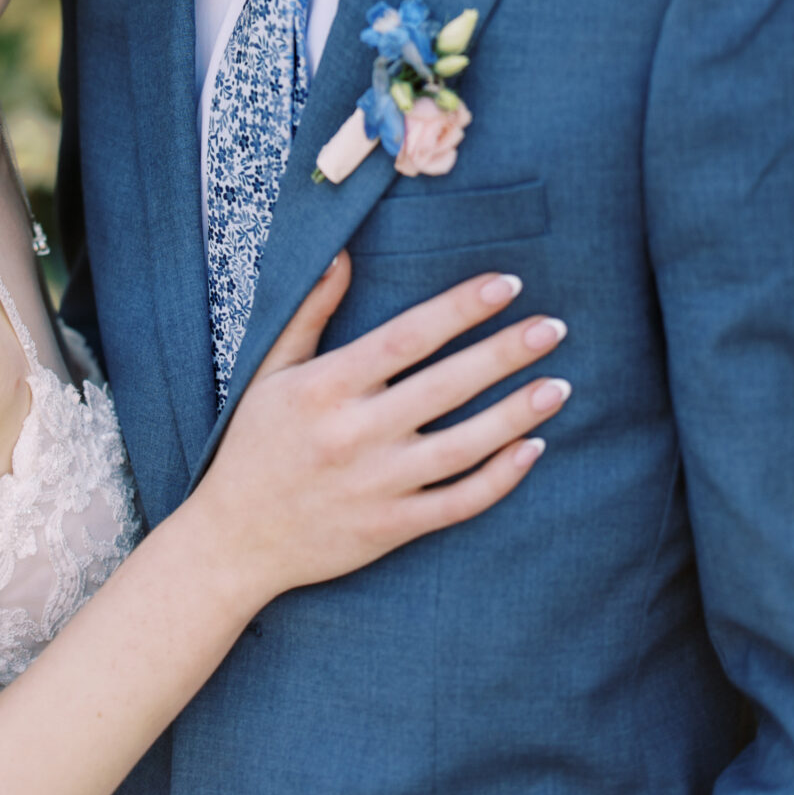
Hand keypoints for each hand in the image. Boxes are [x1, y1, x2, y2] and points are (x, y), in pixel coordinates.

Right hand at [196, 257, 567, 606]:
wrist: (234, 540)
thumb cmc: (254, 445)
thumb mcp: (269, 371)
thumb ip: (309, 312)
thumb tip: (342, 254)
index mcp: (325, 387)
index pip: (406, 337)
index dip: (460, 308)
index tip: (507, 284)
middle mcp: (355, 433)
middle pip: (446, 385)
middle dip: (505, 352)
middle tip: (553, 327)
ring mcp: (377, 485)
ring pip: (463, 445)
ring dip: (516, 413)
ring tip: (559, 385)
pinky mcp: (391, 528)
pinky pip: (459, 502)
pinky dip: (500, 478)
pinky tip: (532, 448)